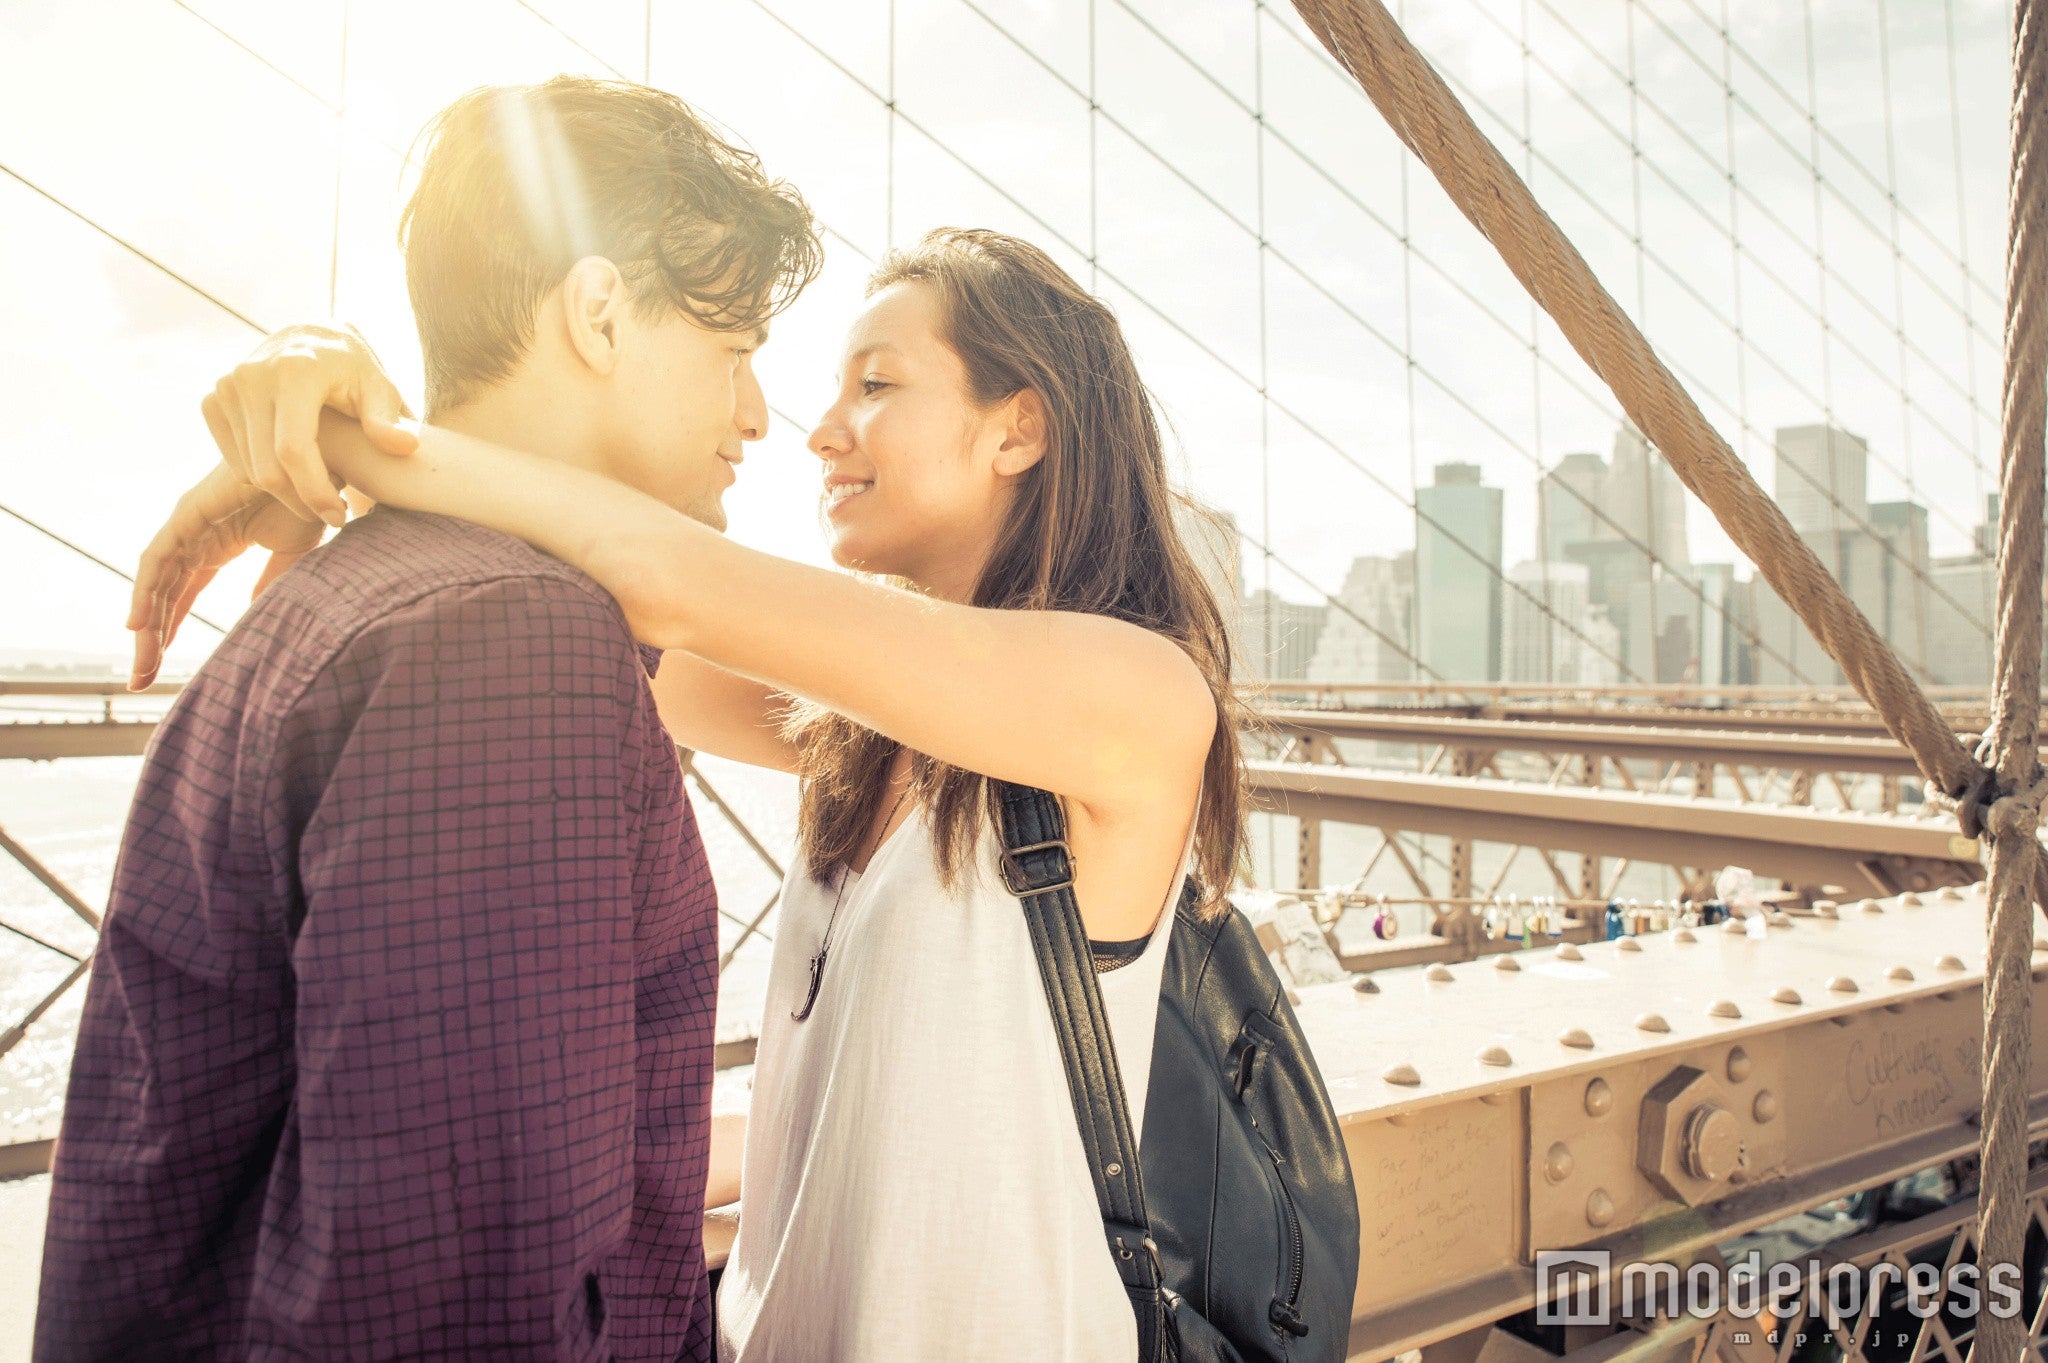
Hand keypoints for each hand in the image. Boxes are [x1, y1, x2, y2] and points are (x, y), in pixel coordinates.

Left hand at [126, 465, 326, 688]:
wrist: (323, 464)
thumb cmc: (312, 499)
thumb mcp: (292, 555)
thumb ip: (271, 585)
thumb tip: (258, 619)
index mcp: (215, 545)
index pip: (180, 595)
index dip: (168, 630)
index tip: (157, 668)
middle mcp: (194, 536)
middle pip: (161, 595)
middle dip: (150, 639)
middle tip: (141, 681)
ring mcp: (189, 524)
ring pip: (155, 582)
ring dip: (145, 624)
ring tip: (141, 665)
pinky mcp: (188, 514)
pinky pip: (157, 558)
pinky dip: (145, 589)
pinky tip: (139, 623)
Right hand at [201, 322, 419, 527]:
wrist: (309, 338)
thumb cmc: (352, 370)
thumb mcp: (379, 387)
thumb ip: (388, 419)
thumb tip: (405, 446)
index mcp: (294, 371)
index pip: (294, 450)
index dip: (315, 491)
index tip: (339, 516)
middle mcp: (252, 377)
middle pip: (268, 469)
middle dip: (302, 501)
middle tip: (335, 510)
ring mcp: (227, 388)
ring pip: (250, 471)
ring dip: (287, 491)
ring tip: (323, 481)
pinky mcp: (213, 401)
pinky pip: (236, 461)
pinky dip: (265, 475)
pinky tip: (296, 467)